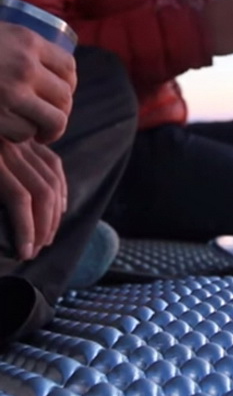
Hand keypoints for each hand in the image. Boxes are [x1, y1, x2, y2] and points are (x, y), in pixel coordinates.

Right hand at [0, 22, 76, 143]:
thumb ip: (19, 45)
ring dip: (49, 130)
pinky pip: (25, 133)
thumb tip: (48, 65)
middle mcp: (25, 66)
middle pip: (65, 97)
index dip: (69, 84)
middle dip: (61, 111)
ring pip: (54, 120)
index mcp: (27, 41)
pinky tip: (12, 132)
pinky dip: (21, 136)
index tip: (59, 92)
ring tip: (41, 133)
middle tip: (49, 117)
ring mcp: (11, 92)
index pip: (68, 66)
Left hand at [0, 139, 65, 260]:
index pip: (19, 198)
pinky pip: (53, 164)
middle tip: (36, 250)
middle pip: (41, 191)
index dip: (25, 230)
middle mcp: (8, 148)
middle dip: (43, 226)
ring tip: (46, 237)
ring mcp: (20, 142)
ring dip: (54, 213)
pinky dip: (60, 189)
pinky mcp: (25, 140)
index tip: (24, 255)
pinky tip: (59, 209)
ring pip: (52, 180)